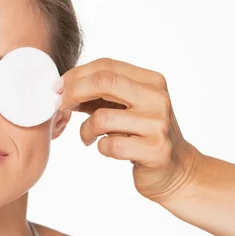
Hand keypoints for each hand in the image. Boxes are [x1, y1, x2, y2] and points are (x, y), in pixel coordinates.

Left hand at [55, 57, 204, 202]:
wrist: (175, 169)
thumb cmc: (141, 134)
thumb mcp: (123, 107)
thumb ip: (98, 94)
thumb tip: (61, 87)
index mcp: (151, 81)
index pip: (107, 66)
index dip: (77, 74)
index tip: (58, 87)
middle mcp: (157, 98)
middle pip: (104, 82)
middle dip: (74, 92)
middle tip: (61, 106)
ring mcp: (158, 125)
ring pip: (102, 117)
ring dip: (86, 129)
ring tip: (89, 136)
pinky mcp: (155, 151)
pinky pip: (110, 145)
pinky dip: (100, 147)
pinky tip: (107, 149)